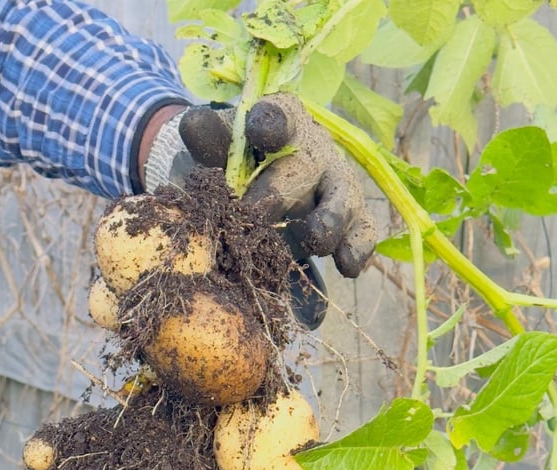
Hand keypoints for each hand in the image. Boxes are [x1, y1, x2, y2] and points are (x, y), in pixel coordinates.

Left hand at [179, 93, 376, 278]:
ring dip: (328, 219)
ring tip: (315, 239)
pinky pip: (362, 231)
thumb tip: (194, 126)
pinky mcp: (353, 216)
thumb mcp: (219, 144)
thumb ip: (207, 137)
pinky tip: (347, 266)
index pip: (278, 116)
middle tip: (253, 217)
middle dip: (279, 194)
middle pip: (303, 169)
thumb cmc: (239, 160)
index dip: (271, 125)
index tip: (262, 134)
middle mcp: (315, 149)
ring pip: (341, 198)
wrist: (261, 183)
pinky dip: (356, 247)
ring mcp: (336, 183)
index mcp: (281, 121)